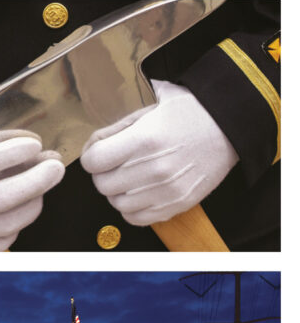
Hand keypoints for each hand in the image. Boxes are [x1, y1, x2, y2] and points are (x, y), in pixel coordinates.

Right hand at [0, 96, 63, 250]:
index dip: (10, 153)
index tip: (34, 142)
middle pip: (2, 200)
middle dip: (36, 181)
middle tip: (56, 165)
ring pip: (10, 223)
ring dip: (34, 201)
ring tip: (46, 179)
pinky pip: (5, 240)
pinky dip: (20, 222)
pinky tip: (26, 201)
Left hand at [81, 78, 237, 224]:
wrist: (230, 125)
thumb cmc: (192, 112)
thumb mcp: (154, 105)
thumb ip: (120, 126)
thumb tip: (95, 144)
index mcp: (144, 140)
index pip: (93, 161)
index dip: (91, 156)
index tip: (98, 152)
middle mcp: (153, 168)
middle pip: (102, 184)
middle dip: (103, 172)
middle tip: (115, 163)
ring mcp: (164, 190)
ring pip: (116, 203)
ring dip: (117, 191)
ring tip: (129, 176)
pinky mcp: (174, 205)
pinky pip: (135, 218)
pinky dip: (131, 207)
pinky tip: (139, 191)